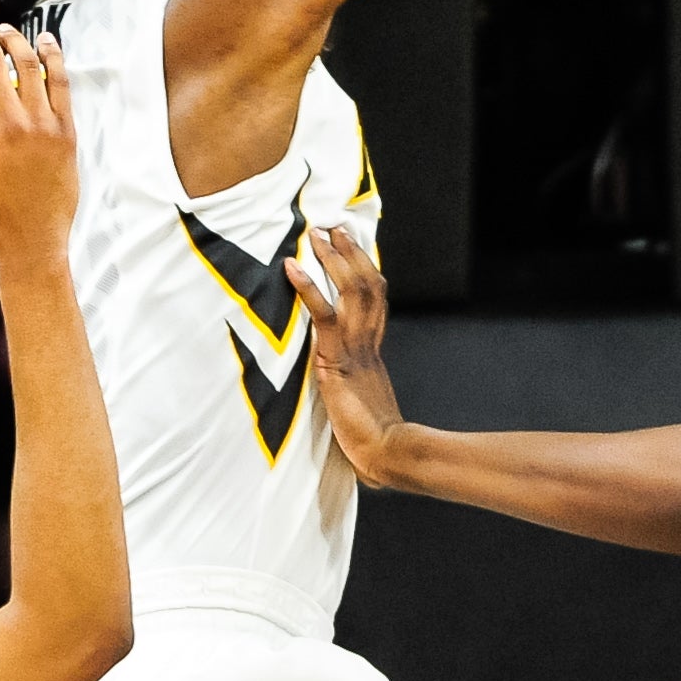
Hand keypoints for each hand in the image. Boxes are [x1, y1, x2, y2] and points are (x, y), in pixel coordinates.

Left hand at [285, 226, 407, 477]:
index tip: (355, 251)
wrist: (388, 453)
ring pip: (352, 290)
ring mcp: (355, 348)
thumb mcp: (364, 407)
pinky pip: (324, 314)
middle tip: (335, 228)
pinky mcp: (338, 358)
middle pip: (368, 285)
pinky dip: (308, 288)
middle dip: (352, 254)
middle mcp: (368, 343)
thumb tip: (347, 399)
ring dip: (333, 259)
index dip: (366, 273)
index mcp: (373, 354)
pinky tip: (293, 266)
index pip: (375, 303)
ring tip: (317, 234)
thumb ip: (356, 393)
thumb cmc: (377, 444)